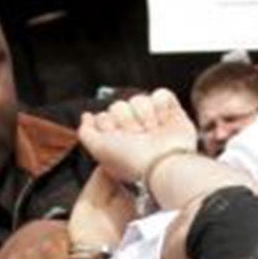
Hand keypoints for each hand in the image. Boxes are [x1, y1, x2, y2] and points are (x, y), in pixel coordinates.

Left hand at [78, 89, 197, 188]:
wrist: (163, 164)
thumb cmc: (131, 160)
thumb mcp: (99, 149)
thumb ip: (86, 132)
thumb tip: (86, 115)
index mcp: (116, 137)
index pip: (104, 115)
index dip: (109, 126)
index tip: (119, 140)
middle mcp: (133, 127)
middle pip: (120, 105)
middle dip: (127, 122)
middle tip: (138, 138)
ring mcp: (153, 118)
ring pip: (139, 99)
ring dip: (146, 117)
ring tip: (153, 134)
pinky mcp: (172, 112)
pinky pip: (161, 95)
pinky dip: (163, 107)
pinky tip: (164, 123)